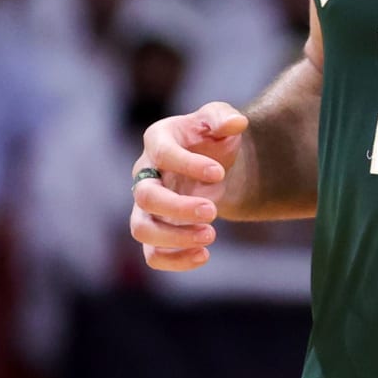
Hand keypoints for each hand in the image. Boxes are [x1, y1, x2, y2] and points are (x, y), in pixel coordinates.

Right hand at [131, 102, 247, 271]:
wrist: (216, 166)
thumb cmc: (212, 138)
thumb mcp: (220, 119)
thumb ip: (224, 117)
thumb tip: (236, 123)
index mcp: (157, 141)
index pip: (162, 155)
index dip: (189, 165)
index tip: (219, 173)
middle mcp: (144, 174)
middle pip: (145, 196)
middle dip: (178, 207)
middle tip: (213, 211)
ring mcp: (146, 206)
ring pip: (142, 229)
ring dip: (174, 237)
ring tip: (210, 236)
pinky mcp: (156, 231)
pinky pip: (152, 254)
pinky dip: (174, 260)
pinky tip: (203, 254)